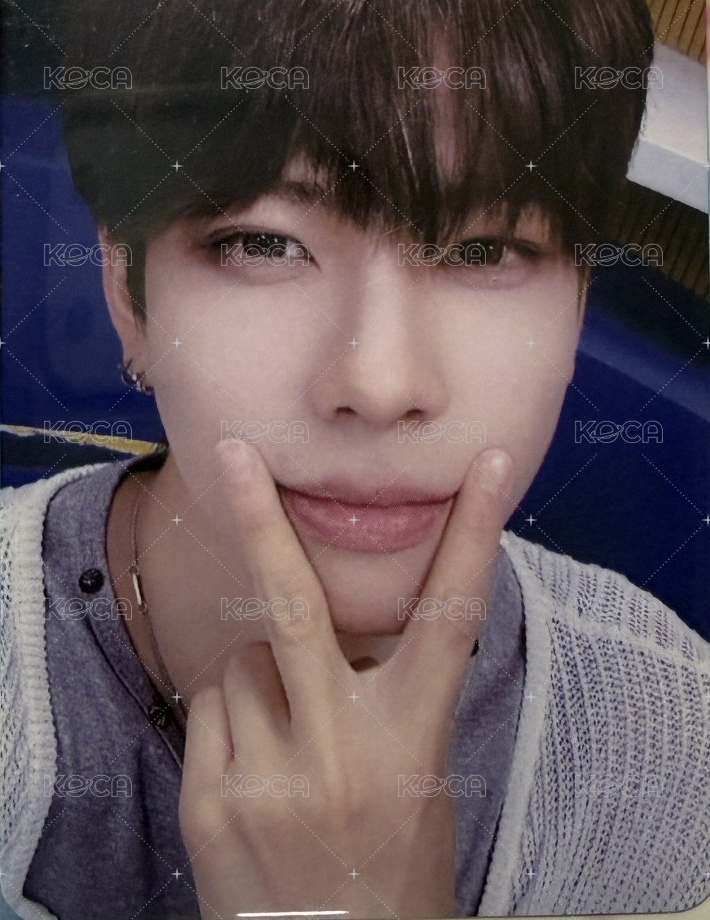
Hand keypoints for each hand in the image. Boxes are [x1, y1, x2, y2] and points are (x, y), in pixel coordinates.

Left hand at [179, 439, 512, 919]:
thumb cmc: (390, 863)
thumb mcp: (415, 774)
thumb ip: (381, 695)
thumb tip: (332, 622)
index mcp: (411, 736)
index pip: (451, 617)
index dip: (476, 533)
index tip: (491, 466)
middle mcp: (340, 746)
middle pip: (296, 606)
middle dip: (261, 519)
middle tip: (234, 454)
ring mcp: (268, 774)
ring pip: (242, 663)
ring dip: (259, 679)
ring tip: (286, 740)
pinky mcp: (210, 799)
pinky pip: (209, 710)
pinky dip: (228, 721)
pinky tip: (254, 771)